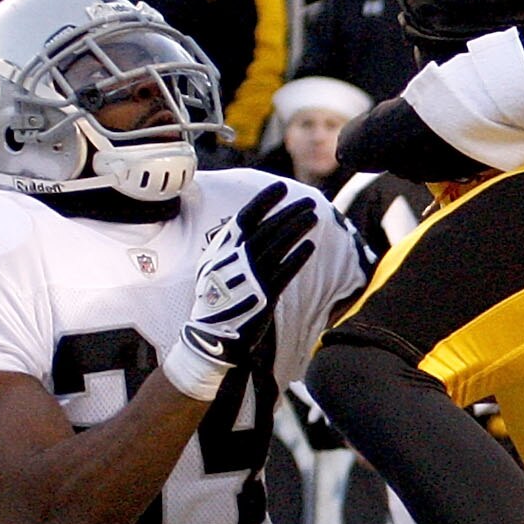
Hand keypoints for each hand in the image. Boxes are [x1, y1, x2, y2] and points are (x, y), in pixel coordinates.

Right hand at [161, 180, 319, 399]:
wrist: (210, 337)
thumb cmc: (215, 300)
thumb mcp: (215, 267)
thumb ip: (231, 247)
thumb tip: (252, 225)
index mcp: (221, 250)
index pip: (245, 217)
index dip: (264, 200)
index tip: (281, 187)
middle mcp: (234, 260)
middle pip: (266, 229)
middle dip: (289, 212)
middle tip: (309, 200)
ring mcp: (248, 278)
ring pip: (277, 246)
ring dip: (296, 229)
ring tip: (313, 217)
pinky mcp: (262, 296)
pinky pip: (284, 272)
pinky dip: (297, 258)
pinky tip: (310, 246)